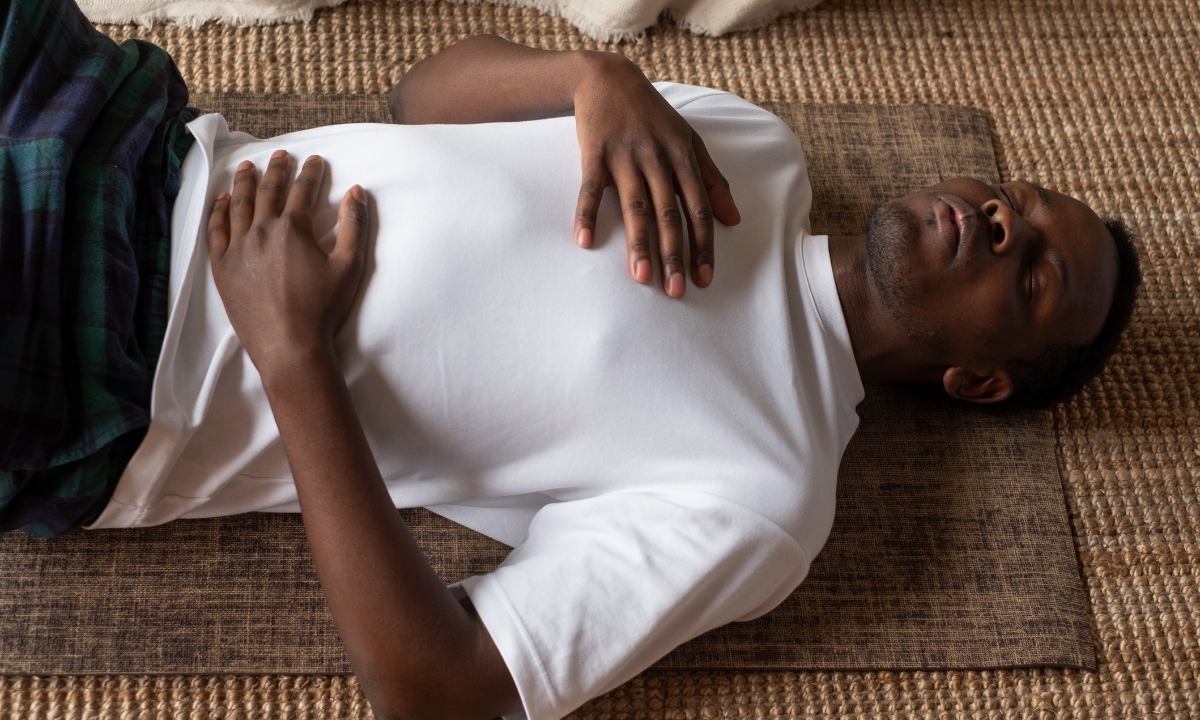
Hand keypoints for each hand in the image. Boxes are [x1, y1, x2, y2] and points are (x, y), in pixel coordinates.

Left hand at [206, 150, 367, 375]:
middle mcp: (262, 231)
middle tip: (281, 155)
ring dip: (244, 182)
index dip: (311, 172)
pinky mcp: (222, 268)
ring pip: (238, 205)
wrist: (290, 347)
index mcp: (293, 229)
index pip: (303, 190)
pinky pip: (216, 231)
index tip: (315, 160)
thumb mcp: (349, 267)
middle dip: (277, 169)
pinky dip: (218, 211)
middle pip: (268, 191)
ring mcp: (238, 248)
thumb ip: (354, 226)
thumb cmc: (323, 310)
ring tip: (247, 166)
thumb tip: (356, 191)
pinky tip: (221, 200)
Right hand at [572, 54, 740, 297]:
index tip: (704, 277)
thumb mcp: (689, 140)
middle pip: (669, 214)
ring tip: (642, 278)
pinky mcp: (594, 154)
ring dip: (639, 244)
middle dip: (675, 254)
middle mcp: (657, 159)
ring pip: (635, 207)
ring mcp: (625, 156)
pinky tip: (585, 242)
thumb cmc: (653, 115)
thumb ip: (712, 179)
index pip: (698, 209)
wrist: (607, 79)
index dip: (703, 245)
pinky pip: (591, 189)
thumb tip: (734, 219)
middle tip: (676, 291)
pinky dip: (587, 214)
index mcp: (682, 158)